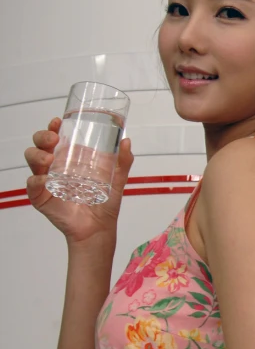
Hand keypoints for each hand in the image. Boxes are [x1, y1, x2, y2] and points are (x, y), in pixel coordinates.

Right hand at [25, 117, 133, 244]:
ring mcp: (46, 181)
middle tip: (53, 140)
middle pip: (39, 145)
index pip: (55, 138)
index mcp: (70, 158)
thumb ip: (123, 160)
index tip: (57, 121)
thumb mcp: (117, 178)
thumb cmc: (105, 202)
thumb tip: (126, 140)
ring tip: (49, 159)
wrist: (99, 227)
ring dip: (37, 155)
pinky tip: (44, 180)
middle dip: (42, 137)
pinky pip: (32, 185)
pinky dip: (36, 180)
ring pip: (32, 160)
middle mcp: (55, 166)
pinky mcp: (41, 197)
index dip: (52, 127)